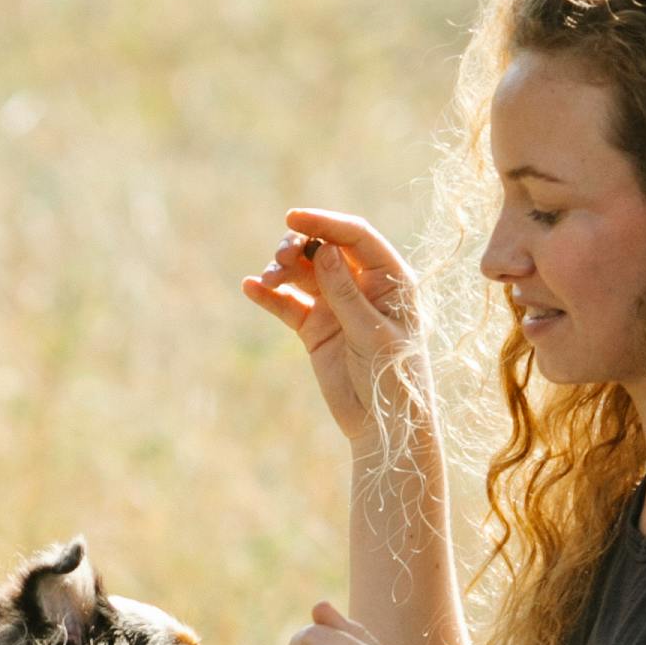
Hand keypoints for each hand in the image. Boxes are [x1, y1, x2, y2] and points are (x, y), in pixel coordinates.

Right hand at [241, 206, 429, 454]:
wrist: (383, 426)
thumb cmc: (393, 378)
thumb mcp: (372, 333)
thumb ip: (346, 293)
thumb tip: (326, 249)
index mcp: (390, 279)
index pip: (356, 237)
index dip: (325, 222)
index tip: (292, 218)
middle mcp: (363, 286)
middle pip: (325, 248)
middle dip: (298, 246)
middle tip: (280, 259)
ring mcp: (337, 305)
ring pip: (303, 272)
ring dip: (282, 269)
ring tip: (268, 280)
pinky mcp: (315, 328)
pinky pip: (288, 303)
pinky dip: (270, 295)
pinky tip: (251, 288)